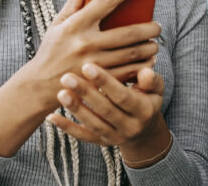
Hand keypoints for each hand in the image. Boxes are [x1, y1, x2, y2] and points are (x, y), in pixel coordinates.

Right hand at [25, 0, 160, 110]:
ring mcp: (94, 64)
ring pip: (132, 53)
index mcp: (77, 24)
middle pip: (127, 32)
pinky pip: (128, 72)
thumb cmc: (51, 50)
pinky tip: (148, 61)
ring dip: (148, 47)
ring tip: (154, 42)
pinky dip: (142, 66)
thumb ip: (74, 0)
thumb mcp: (58, 23)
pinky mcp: (99, 82)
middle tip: (157, 25)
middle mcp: (86, 43)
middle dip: (149, 28)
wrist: (39, 86)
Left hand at [46, 64, 171, 165]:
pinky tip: (51, 117)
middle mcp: (130, 127)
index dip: (106, 82)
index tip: (88, 66)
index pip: (122, 96)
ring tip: (60, 93)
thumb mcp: (156, 89)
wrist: (145, 130)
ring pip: (93, 124)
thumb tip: (146, 72)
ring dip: (75, 109)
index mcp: (144, 111)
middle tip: (67, 77)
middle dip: (85, 93)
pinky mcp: (102, 142)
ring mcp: (115, 137)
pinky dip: (67, 128)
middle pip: (105, 110)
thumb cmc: (148, 99)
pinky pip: (83, 137)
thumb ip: (151, 80)